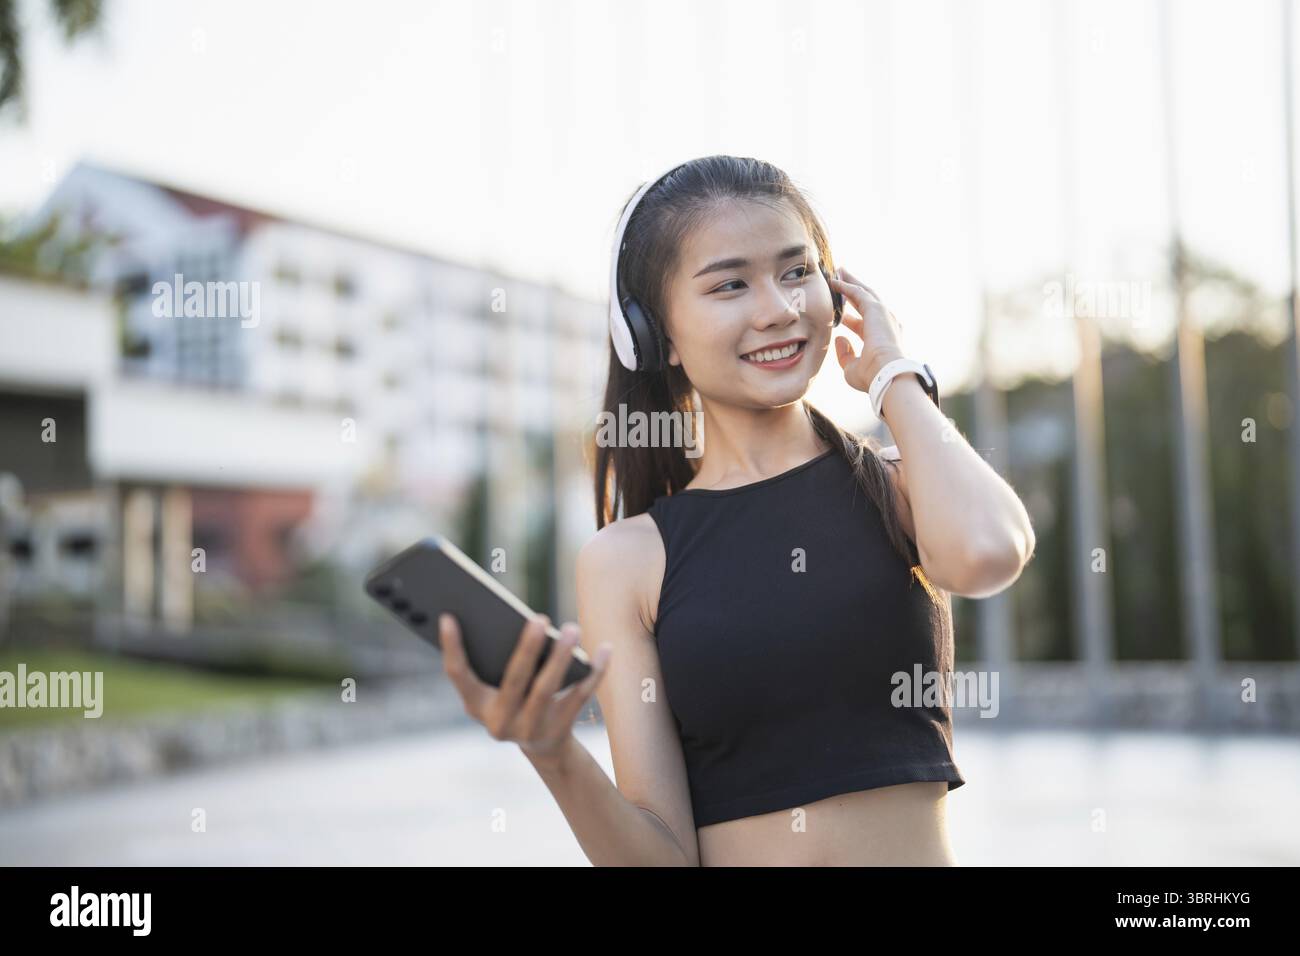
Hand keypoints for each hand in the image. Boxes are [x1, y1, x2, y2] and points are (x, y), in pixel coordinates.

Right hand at [438, 611, 611, 765]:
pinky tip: (605, 649)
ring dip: (561, 657)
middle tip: (539, 618)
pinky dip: (595, 671)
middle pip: (514, 681)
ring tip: (571, 629)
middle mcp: (499, 723)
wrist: (544, 747)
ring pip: (547, 689)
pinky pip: (580, 695)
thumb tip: (503, 620)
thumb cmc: (515, 700)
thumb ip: (493, 662)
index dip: (451, 647)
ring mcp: (530, 729)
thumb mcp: (495, 689)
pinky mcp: (560, 729)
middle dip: (527, 649)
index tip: (448, 616)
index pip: (458, 675)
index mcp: (476, 707)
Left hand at [828, 265, 906, 391]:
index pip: (863, 324)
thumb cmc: (871, 377)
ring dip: (850, 282)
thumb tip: (838, 338)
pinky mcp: (876, 309)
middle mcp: (884, 324)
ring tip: (838, 272)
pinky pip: (857, 293)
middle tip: (841, 280)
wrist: (886, 374)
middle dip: (853, 291)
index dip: (850, 318)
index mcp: (880, 339)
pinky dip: (846, 285)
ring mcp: (883, 314)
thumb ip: (844, 354)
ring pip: (863, 292)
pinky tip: (834, 280)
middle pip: (866, 302)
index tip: (839, 314)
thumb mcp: (852, 368)